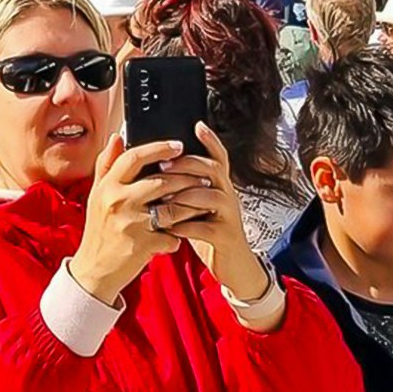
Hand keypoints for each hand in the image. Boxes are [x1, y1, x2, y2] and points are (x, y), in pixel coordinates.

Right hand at [70, 134, 211, 304]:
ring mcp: (130, 224)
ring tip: (199, 204)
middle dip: (186, 179)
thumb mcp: (97, 195)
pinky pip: (171, 236)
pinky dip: (177, 237)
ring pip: (173, 208)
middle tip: (202, 178)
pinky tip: (178, 236)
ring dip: (190, 207)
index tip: (178, 145)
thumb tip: (117, 138)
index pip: (134, 157)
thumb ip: (106, 165)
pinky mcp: (142, 245)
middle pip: (161, 181)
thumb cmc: (99, 230)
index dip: (159, 148)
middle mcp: (117, 202)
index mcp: (107, 187)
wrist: (94, 270)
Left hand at [156, 122, 269, 300]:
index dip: (210, 141)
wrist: (233, 266)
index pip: (218, 157)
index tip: (197, 125)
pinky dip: (185, 226)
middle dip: (187, 165)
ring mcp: (229, 216)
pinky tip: (169, 228)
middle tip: (162, 166)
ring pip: (209, 197)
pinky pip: (205, 227)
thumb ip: (186, 189)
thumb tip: (159, 168)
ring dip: (183, 196)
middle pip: (212, 170)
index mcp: (220, 186)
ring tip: (162, 199)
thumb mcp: (199, 207)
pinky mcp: (225, 237)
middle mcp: (227, 196)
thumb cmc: (209, 233)